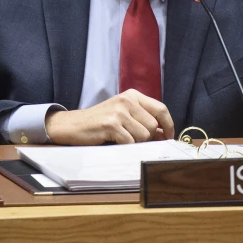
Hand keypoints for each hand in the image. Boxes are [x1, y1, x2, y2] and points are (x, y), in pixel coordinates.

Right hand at [45, 89, 174, 145]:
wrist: (73, 125)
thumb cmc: (100, 122)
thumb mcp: (124, 114)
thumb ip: (144, 120)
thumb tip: (165, 134)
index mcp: (133, 95)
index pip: (161, 109)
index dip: (168, 125)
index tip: (168, 137)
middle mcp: (127, 100)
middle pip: (153, 126)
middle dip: (148, 138)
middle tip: (133, 139)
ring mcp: (119, 111)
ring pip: (144, 136)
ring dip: (135, 143)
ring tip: (121, 138)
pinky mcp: (111, 124)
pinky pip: (130, 142)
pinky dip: (125, 146)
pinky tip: (113, 141)